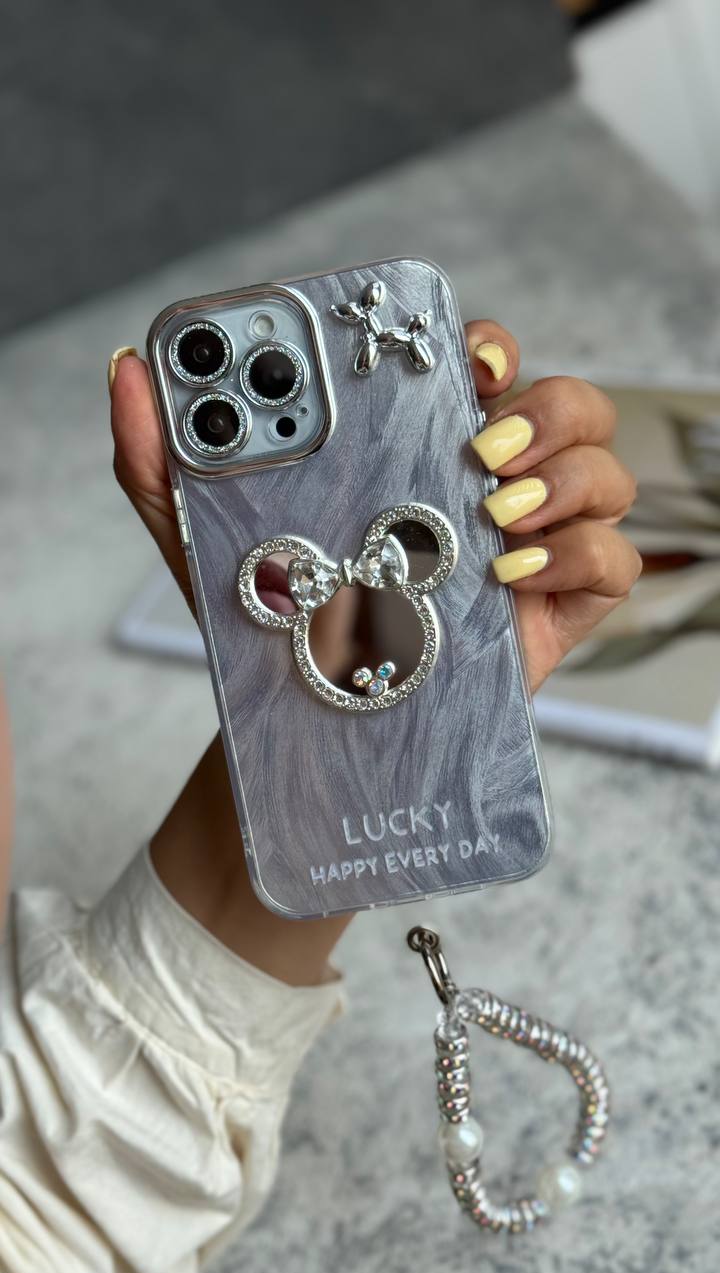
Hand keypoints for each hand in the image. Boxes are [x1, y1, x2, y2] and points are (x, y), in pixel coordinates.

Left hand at [110, 327, 639, 691]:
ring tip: (494, 515)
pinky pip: (612, 559)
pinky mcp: (556, 608)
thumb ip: (162, 455)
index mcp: (421, 447)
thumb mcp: (207, 536)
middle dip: (543, 411)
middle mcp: (487, 485)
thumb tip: (129, 367)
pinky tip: (511, 575)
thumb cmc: (273, 618)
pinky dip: (579, 555)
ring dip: (566, 478)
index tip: (464, 359)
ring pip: (603, 471)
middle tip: (480, 449)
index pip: (483, 366)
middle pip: (565, 405)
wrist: (307, 723)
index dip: (489, 347)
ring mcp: (530, 546)